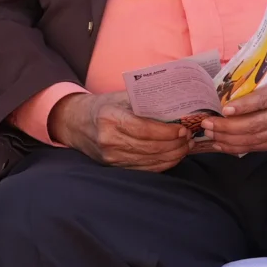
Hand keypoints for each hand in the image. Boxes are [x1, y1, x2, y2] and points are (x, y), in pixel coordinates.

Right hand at [50, 89, 196, 172]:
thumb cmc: (104, 106)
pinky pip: (144, 169)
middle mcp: (109, 140)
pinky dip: (162, 164)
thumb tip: (178, 106)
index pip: (144, 129)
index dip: (167, 132)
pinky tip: (173, 156)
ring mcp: (111, 157)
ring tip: (186, 147)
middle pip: (149, 147)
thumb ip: (146, 101)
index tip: (183, 129)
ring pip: (150, 161)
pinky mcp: (114, 167)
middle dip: (175, 144)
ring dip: (172, 155)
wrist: (76, 123)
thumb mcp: (121, 97)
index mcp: (109, 118)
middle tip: (190, 138)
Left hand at [196, 37, 266, 156]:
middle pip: (256, 124)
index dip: (245, 106)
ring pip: (257, 139)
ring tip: (210, 135)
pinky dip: (242, 148)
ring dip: (232, 139)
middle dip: (229, 127)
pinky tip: (225, 146)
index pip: (265, 100)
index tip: (225, 108)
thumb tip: (242, 45)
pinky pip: (263, 146)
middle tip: (207, 123)